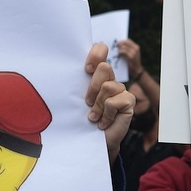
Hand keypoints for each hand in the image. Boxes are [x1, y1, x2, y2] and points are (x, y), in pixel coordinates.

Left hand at [84, 42, 133, 163]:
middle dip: (92, 87)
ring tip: (94, 117)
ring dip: (98, 105)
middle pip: (104, 68)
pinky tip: (104, 122)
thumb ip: (76, 84)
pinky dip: (106, 114)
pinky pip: (114, 101)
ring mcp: (121, 89)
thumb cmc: (82, 120)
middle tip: (87, 102)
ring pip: (108, 86)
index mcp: (96, 74)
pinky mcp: (129, 101)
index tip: (86, 69)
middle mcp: (110, 79)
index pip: (101, 49)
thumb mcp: (76, 100)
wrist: (93, 141)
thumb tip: (61, 69)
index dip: (96, 54)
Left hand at [117, 38, 143, 78]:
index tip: (116, 42)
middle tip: (114, 46)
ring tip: (116, 52)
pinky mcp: (131, 57)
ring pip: (123, 47)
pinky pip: (123, 52)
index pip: (127, 40)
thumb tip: (118, 44)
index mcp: (136, 47)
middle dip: (119, 44)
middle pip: (124, 42)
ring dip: (118, 49)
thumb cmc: (132, 62)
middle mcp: (136, 48)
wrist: (136, 70)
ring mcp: (134, 52)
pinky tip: (118, 55)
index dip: (121, 41)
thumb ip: (127, 49)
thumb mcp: (131, 54)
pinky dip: (120, 53)